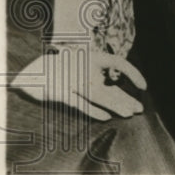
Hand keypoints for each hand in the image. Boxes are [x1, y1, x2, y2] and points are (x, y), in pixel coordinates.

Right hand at [11, 48, 146, 120]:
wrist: (31, 70)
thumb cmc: (63, 70)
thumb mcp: (84, 69)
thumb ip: (100, 80)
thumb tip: (120, 96)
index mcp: (91, 58)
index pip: (118, 62)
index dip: (133, 72)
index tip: (144, 86)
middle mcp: (83, 67)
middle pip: (109, 85)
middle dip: (125, 98)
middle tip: (140, 108)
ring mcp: (72, 80)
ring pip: (97, 95)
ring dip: (114, 105)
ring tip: (129, 114)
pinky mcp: (60, 93)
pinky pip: (79, 103)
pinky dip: (93, 110)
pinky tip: (107, 117)